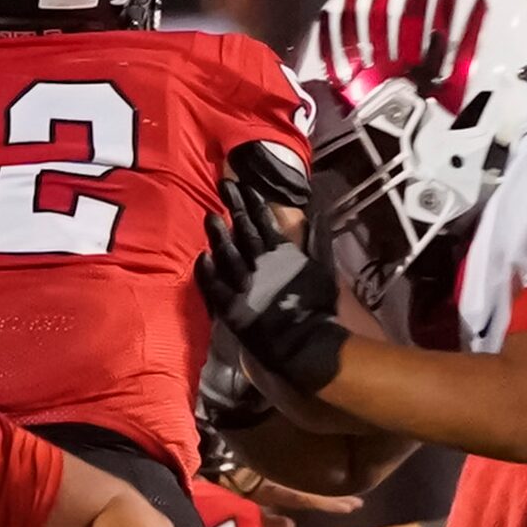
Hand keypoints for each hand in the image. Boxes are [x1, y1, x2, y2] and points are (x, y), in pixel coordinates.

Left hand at [195, 181, 347, 394]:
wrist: (303, 342)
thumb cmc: (317, 306)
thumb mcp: (324, 268)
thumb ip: (319, 239)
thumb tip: (319, 211)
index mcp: (281, 252)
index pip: (263, 219)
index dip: (252, 201)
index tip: (243, 184)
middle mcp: (258, 261)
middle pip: (243, 228)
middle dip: (233, 205)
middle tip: (223, 185)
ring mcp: (241, 282)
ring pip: (225, 250)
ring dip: (217, 233)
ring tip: (209, 215)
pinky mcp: (229, 304)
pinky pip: (212, 284)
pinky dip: (206, 270)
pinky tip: (201, 256)